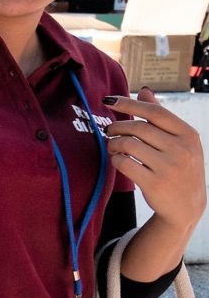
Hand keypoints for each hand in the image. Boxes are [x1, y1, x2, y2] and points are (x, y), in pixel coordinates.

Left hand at [104, 89, 206, 227]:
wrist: (186, 206)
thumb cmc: (179, 167)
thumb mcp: (179, 141)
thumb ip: (161, 117)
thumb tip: (144, 91)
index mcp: (188, 134)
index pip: (155, 112)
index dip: (128, 104)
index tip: (108, 100)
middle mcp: (181, 149)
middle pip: (138, 127)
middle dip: (117, 127)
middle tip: (109, 130)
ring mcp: (169, 167)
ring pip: (128, 144)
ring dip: (113, 143)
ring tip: (112, 146)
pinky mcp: (154, 183)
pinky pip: (124, 163)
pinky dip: (115, 159)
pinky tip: (117, 159)